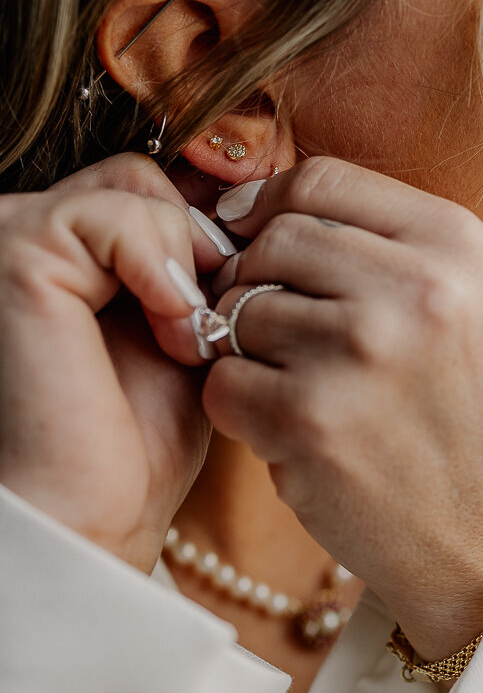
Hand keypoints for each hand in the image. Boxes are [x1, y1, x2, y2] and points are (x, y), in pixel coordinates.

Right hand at [0, 156, 227, 569]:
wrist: (89, 516)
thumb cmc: (133, 441)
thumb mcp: (182, 324)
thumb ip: (191, 257)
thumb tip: (249, 190)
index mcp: (58, 248)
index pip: (150, 185)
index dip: (207, 236)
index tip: (227, 308)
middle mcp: (24, 229)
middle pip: (145, 177)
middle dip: (199, 246)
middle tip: (208, 329)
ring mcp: (11, 234)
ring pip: (137, 185)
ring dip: (184, 264)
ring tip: (186, 342)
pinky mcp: (18, 253)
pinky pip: (121, 211)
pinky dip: (165, 270)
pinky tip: (170, 337)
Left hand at [206, 157, 482, 658]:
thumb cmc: (469, 411)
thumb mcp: (466, 299)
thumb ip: (379, 242)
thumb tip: (248, 205)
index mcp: (457, 243)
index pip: (321, 178)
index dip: (271, 205)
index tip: (256, 238)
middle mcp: (415, 288)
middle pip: (273, 239)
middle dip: (256, 279)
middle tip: (281, 330)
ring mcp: (361, 354)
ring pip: (239, 308)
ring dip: (248, 347)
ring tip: (301, 384)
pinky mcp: (312, 422)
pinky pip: (223, 381)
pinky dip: (240, 406)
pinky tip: (290, 429)